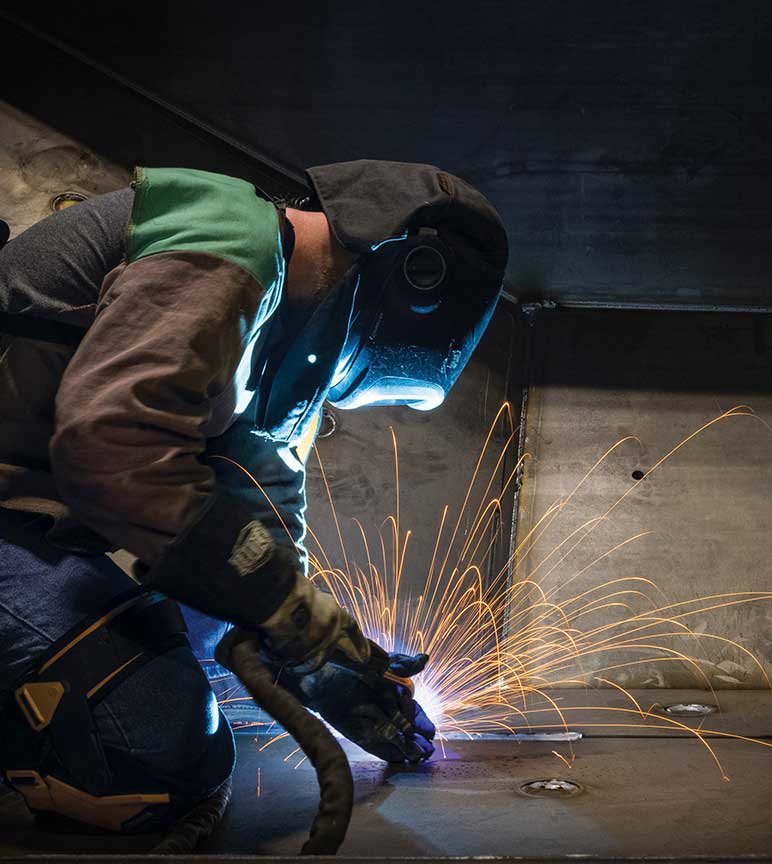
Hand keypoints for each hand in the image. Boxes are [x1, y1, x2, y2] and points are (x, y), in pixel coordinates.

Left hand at [285, 652, 435, 763]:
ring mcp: (362, 714)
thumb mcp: (377, 658)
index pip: (408, 706)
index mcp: (385, 685)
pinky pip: (368, 739)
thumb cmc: (345, 654)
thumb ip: (402, 663)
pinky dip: (383, 747)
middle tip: (427, 750)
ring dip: (402, 746)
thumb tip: (425, 660)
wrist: (313, 661)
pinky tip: (397, 756)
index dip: (419, 719)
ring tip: (417, 757)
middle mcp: (376, 702)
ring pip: (387, 734)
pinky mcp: (347, 725)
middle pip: (400, 723)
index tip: (430, 731)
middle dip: (414, 737)